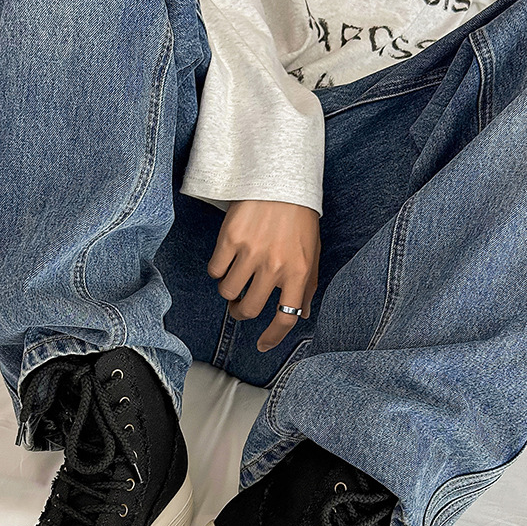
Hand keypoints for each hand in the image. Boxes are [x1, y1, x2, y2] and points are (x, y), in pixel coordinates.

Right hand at [207, 199, 320, 351]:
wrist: (280, 180)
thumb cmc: (298, 219)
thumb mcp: (311, 253)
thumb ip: (307, 285)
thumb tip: (300, 314)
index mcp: (299, 272)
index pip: (286, 317)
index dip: (273, 336)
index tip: (263, 345)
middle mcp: (275, 265)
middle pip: (249, 309)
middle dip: (241, 312)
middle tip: (239, 306)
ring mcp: (251, 252)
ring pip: (228, 292)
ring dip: (229, 291)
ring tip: (235, 278)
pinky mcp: (230, 239)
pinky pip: (215, 270)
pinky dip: (218, 270)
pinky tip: (226, 260)